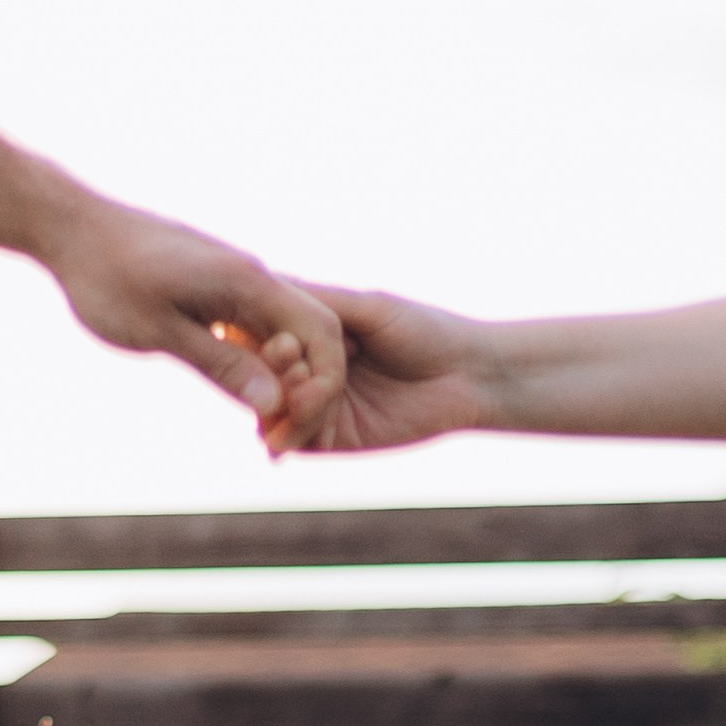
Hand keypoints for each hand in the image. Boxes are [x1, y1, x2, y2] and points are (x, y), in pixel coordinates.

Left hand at [37, 195, 345, 452]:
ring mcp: (236, 280)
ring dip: (281, 382)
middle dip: (306, 391)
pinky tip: (238, 394)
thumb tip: (275, 404)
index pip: (320, 334)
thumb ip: (221, 366)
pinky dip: (257, 365)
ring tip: (259, 429)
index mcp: (247, 281)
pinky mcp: (217, 287)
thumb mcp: (160, 331)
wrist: (73, 227)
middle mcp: (252, 276)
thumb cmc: (107, 277)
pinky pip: (256, 329)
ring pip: (283, 335)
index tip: (289, 432)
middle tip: (275, 442)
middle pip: (311, 336)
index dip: (320, 388)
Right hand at [278, 288, 501, 453]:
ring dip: (277, 402)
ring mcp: (316, 407)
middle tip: (291, 361)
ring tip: (304, 389)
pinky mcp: (331, 441)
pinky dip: (292, 433)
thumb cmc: (424, 330)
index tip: (281, 333)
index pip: (261, 333)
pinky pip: (295, 443)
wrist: (467, 377)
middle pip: (259, 374)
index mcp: (311, 334)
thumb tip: (262, 282)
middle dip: (268, 370)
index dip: (259, 335)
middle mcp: (307, 369)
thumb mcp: (366, 307)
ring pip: (269, 411)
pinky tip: (306, 418)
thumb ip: (316, 300)